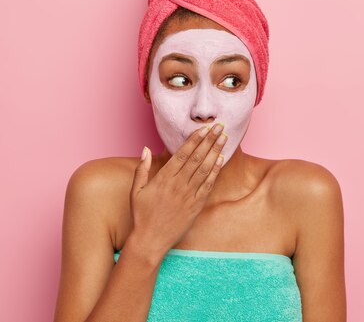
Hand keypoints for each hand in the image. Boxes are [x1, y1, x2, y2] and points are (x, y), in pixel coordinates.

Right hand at [128, 123, 227, 258]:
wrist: (150, 240)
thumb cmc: (142, 215)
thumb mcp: (136, 191)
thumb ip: (142, 169)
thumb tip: (145, 148)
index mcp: (163, 178)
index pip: (182, 154)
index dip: (194, 140)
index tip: (203, 128)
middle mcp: (177, 184)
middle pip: (197, 157)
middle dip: (209, 140)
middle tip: (219, 127)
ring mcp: (188, 195)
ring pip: (204, 169)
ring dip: (215, 151)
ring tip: (224, 138)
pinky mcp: (196, 205)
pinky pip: (208, 185)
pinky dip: (215, 171)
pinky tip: (221, 159)